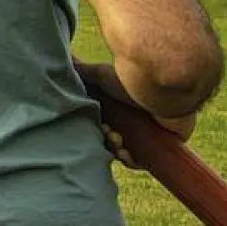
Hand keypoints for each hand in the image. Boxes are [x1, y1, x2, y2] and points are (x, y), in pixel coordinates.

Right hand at [74, 59, 196, 167]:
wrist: (160, 91)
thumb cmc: (130, 81)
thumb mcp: (99, 74)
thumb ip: (81, 72)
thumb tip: (65, 64)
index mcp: (121, 107)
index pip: (104, 123)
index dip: (95, 127)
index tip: (96, 124)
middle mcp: (134, 120)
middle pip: (113, 138)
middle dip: (106, 139)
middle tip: (108, 132)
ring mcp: (147, 134)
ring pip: (126, 151)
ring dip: (116, 149)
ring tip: (118, 140)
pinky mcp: (161, 146)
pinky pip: (142, 161)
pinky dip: (131, 160)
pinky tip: (126, 153)